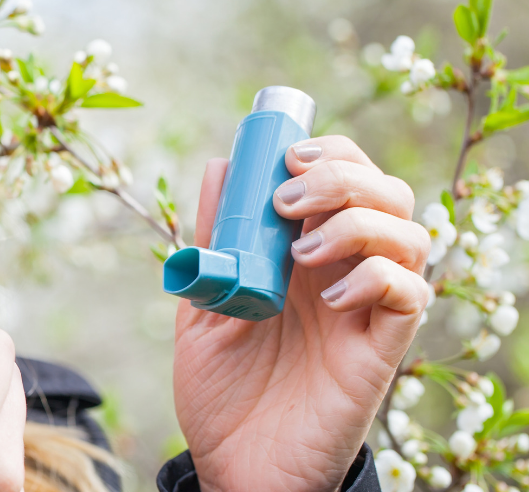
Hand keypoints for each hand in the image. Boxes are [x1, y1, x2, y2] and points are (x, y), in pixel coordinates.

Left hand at [173, 135, 431, 491]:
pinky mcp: (381, 349)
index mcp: (304, 253)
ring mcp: (366, 309)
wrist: (232, 464)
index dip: (330, 153)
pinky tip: (332, 296)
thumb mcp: (203, 304)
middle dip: (344, 177)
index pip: (345, 177)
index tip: (287, 157)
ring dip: (359, 223)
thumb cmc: (221, 390)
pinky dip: (379, 278)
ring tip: (303, 251)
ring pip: (411, 235)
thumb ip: (214, 241)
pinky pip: (410, 296)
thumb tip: (218, 167)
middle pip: (387, 193)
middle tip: (288, 201)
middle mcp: (345, 272)